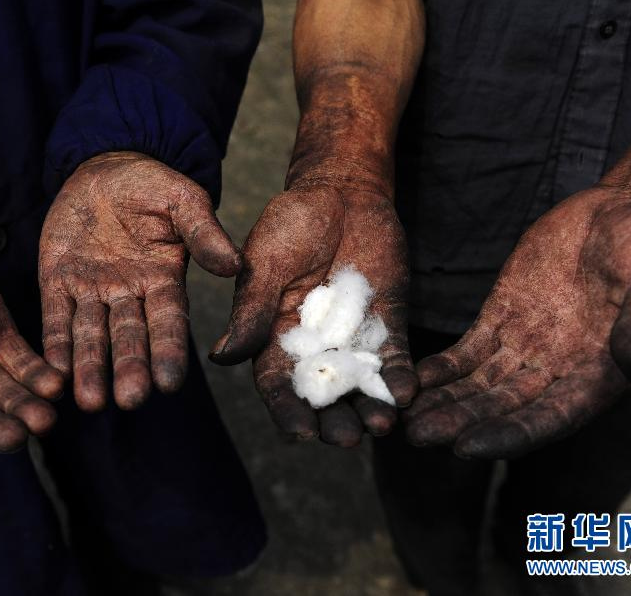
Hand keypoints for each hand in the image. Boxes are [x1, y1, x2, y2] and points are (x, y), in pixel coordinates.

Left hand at [39, 152, 240, 409]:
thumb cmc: (151, 184)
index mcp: (164, 280)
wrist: (104, 167)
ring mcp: (92, 292)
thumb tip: (234, 266)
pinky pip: (56, 319)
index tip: (170, 382)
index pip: (169, 322)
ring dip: (90, 369)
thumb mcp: (182, 200)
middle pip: (130, 338)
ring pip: (92, 336)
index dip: (169, 351)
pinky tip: (52, 372)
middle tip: (129, 400)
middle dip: (130, 369)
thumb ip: (204, 232)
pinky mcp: (57, 283)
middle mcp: (129, 295)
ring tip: (90, 402)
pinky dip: (55, 345)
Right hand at [210, 176, 415, 446]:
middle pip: (323, 394)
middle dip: (333, 420)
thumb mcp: (266, 263)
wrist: (341, 191)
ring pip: (360, 384)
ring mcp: (352, 337)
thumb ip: (252, 309)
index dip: (287, 410)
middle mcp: (314, 347)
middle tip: (347, 439)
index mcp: (275, 337)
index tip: (300, 433)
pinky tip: (407, 393)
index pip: (278, 384)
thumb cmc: (291, 223)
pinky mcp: (387, 324)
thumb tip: (223, 356)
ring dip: (370, 407)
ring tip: (382, 424)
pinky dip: (401, 377)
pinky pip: (395, 357)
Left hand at [406, 182, 630, 457]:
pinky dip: (441, 368)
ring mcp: (528, 345)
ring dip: (443, 403)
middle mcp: (558, 371)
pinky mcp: (504, 316)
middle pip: (502, 408)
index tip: (467, 448)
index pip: (549, 418)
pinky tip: (412, 379)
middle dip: (460, 424)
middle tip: (416, 436)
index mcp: (600, 376)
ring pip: (478, 384)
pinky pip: (467, 350)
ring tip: (403, 417)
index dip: (509, 435)